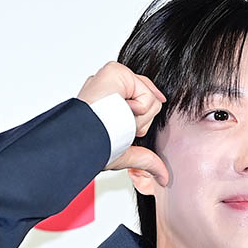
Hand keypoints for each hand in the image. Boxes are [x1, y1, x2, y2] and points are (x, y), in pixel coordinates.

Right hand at [78, 61, 168, 185]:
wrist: (84, 142)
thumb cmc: (93, 146)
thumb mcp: (125, 152)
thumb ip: (146, 159)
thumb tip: (162, 176)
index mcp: (109, 99)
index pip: (141, 97)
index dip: (147, 111)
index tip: (137, 128)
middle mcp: (110, 86)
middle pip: (150, 99)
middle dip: (141, 122)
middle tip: (118, 126)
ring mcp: (112, 77)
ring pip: (151, 98)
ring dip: (139, 119)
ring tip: (116, 120)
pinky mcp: (115, 71)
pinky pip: (147, 94)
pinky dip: (139, 109)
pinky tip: (120, 111)